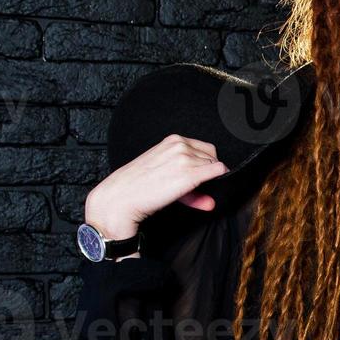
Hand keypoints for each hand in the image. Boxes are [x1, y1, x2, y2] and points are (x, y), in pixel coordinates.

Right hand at [83, 134, 229, 238]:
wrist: (121, 198)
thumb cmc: (136, 186)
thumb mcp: (161, 173)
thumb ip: (183, 177)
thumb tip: (207, 199)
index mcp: (173, 140)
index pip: (203, 147)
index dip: (203, 163)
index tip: (196, 176)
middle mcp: (180, 145)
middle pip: (211, 156)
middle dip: (206, 171)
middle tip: (192, 187)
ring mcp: (186, 158)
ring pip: (215, 166)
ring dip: (207, 181)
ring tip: (187, 195)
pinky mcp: (190, 174)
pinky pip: (219, 171)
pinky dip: (218, 181)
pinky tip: (204, 194)